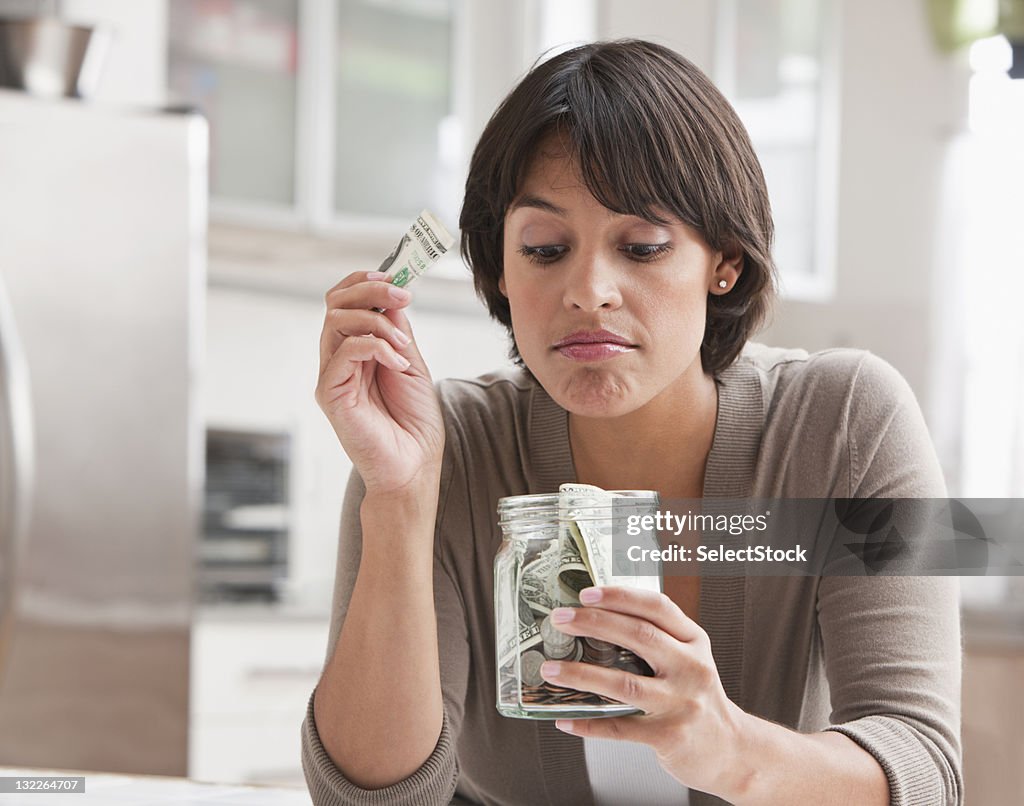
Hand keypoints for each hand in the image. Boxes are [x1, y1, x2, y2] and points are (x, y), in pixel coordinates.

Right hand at [315, 270, 443, 494]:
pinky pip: (344, 351)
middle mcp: (338, 359)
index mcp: (356, 350)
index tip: (395, 276)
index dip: (365, 281)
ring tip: (403, 344)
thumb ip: (398, 332)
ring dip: (377, 321)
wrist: (413, 466)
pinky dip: (376, 347)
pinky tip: (398, 363)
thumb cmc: (413, 423)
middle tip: (401, 295)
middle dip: (370, 289)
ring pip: (336, 321)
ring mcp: (332, 375)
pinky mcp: (330, 393)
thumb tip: (392, 296)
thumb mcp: (411, 365)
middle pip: (335, 303)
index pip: (345, 301)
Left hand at [540, 586, 748, 799]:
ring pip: (624, 683)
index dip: (621, 596)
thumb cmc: (696, 698)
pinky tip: (565, 719)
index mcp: (694, 641)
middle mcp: (691, 667)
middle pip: (639, 636)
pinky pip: (620, 728)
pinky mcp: (670, 736)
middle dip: (594, 623)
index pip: (658, 607)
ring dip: (581, 674)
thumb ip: (657, 640)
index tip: (586, 593)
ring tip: (550, 669)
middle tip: (559, 619)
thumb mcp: (689, 660)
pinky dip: (589, 724)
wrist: (730, 750)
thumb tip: (593, 621)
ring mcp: (682, 703)